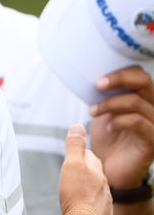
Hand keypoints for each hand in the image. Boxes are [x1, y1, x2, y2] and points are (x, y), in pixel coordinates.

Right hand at [59, 124, 111, 214]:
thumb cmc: (78, 195)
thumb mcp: (72, 164)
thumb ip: (75, 146)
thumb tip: (77, 126)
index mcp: (96, 169)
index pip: (89, 153)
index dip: (79, 151)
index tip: (73, 149)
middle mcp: (102, 182)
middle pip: (92, 169)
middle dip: (82, 166)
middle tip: (71, 165)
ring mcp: (102, 196)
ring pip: (94, 184)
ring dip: (85, 182)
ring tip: (74, 183)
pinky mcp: (99, 208)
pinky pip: (93, 198)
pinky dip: (87, 195)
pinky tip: (80, 198)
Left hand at [89, 65, 153, 188]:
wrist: (109, 169)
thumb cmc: (108, 139)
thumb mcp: (105, 111)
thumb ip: (105, 95)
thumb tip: (95, 77)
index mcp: (144, 99)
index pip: (141, 75)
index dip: (122, 71)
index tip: (99, 78)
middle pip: (144, 82)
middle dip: (118, 79)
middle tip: (97, 85)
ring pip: (136, 102)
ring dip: (109, 104)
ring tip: (93, 111)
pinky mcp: (153, 141)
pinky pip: (138, 122)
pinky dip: (118, 121)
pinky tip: (108, 127)